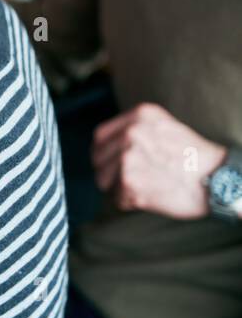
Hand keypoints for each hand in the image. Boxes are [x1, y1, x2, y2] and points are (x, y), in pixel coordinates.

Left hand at [92, 102, 227, 219]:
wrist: (219, 180)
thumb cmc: (195, 159)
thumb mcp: (165, 127)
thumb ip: (136, 129)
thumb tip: (107, 145)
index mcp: (140, 115)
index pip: (100, 136)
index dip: (102, 153)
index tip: (107, 163)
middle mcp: (131, 132)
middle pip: (98, 159)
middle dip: (109, 174)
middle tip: (128, 181)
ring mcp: (128, 156)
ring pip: (103, 180)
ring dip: (119, 189)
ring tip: (144, 188)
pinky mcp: (130, 182)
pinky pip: (117, 199)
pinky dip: (131, 203)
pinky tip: (151, 197)